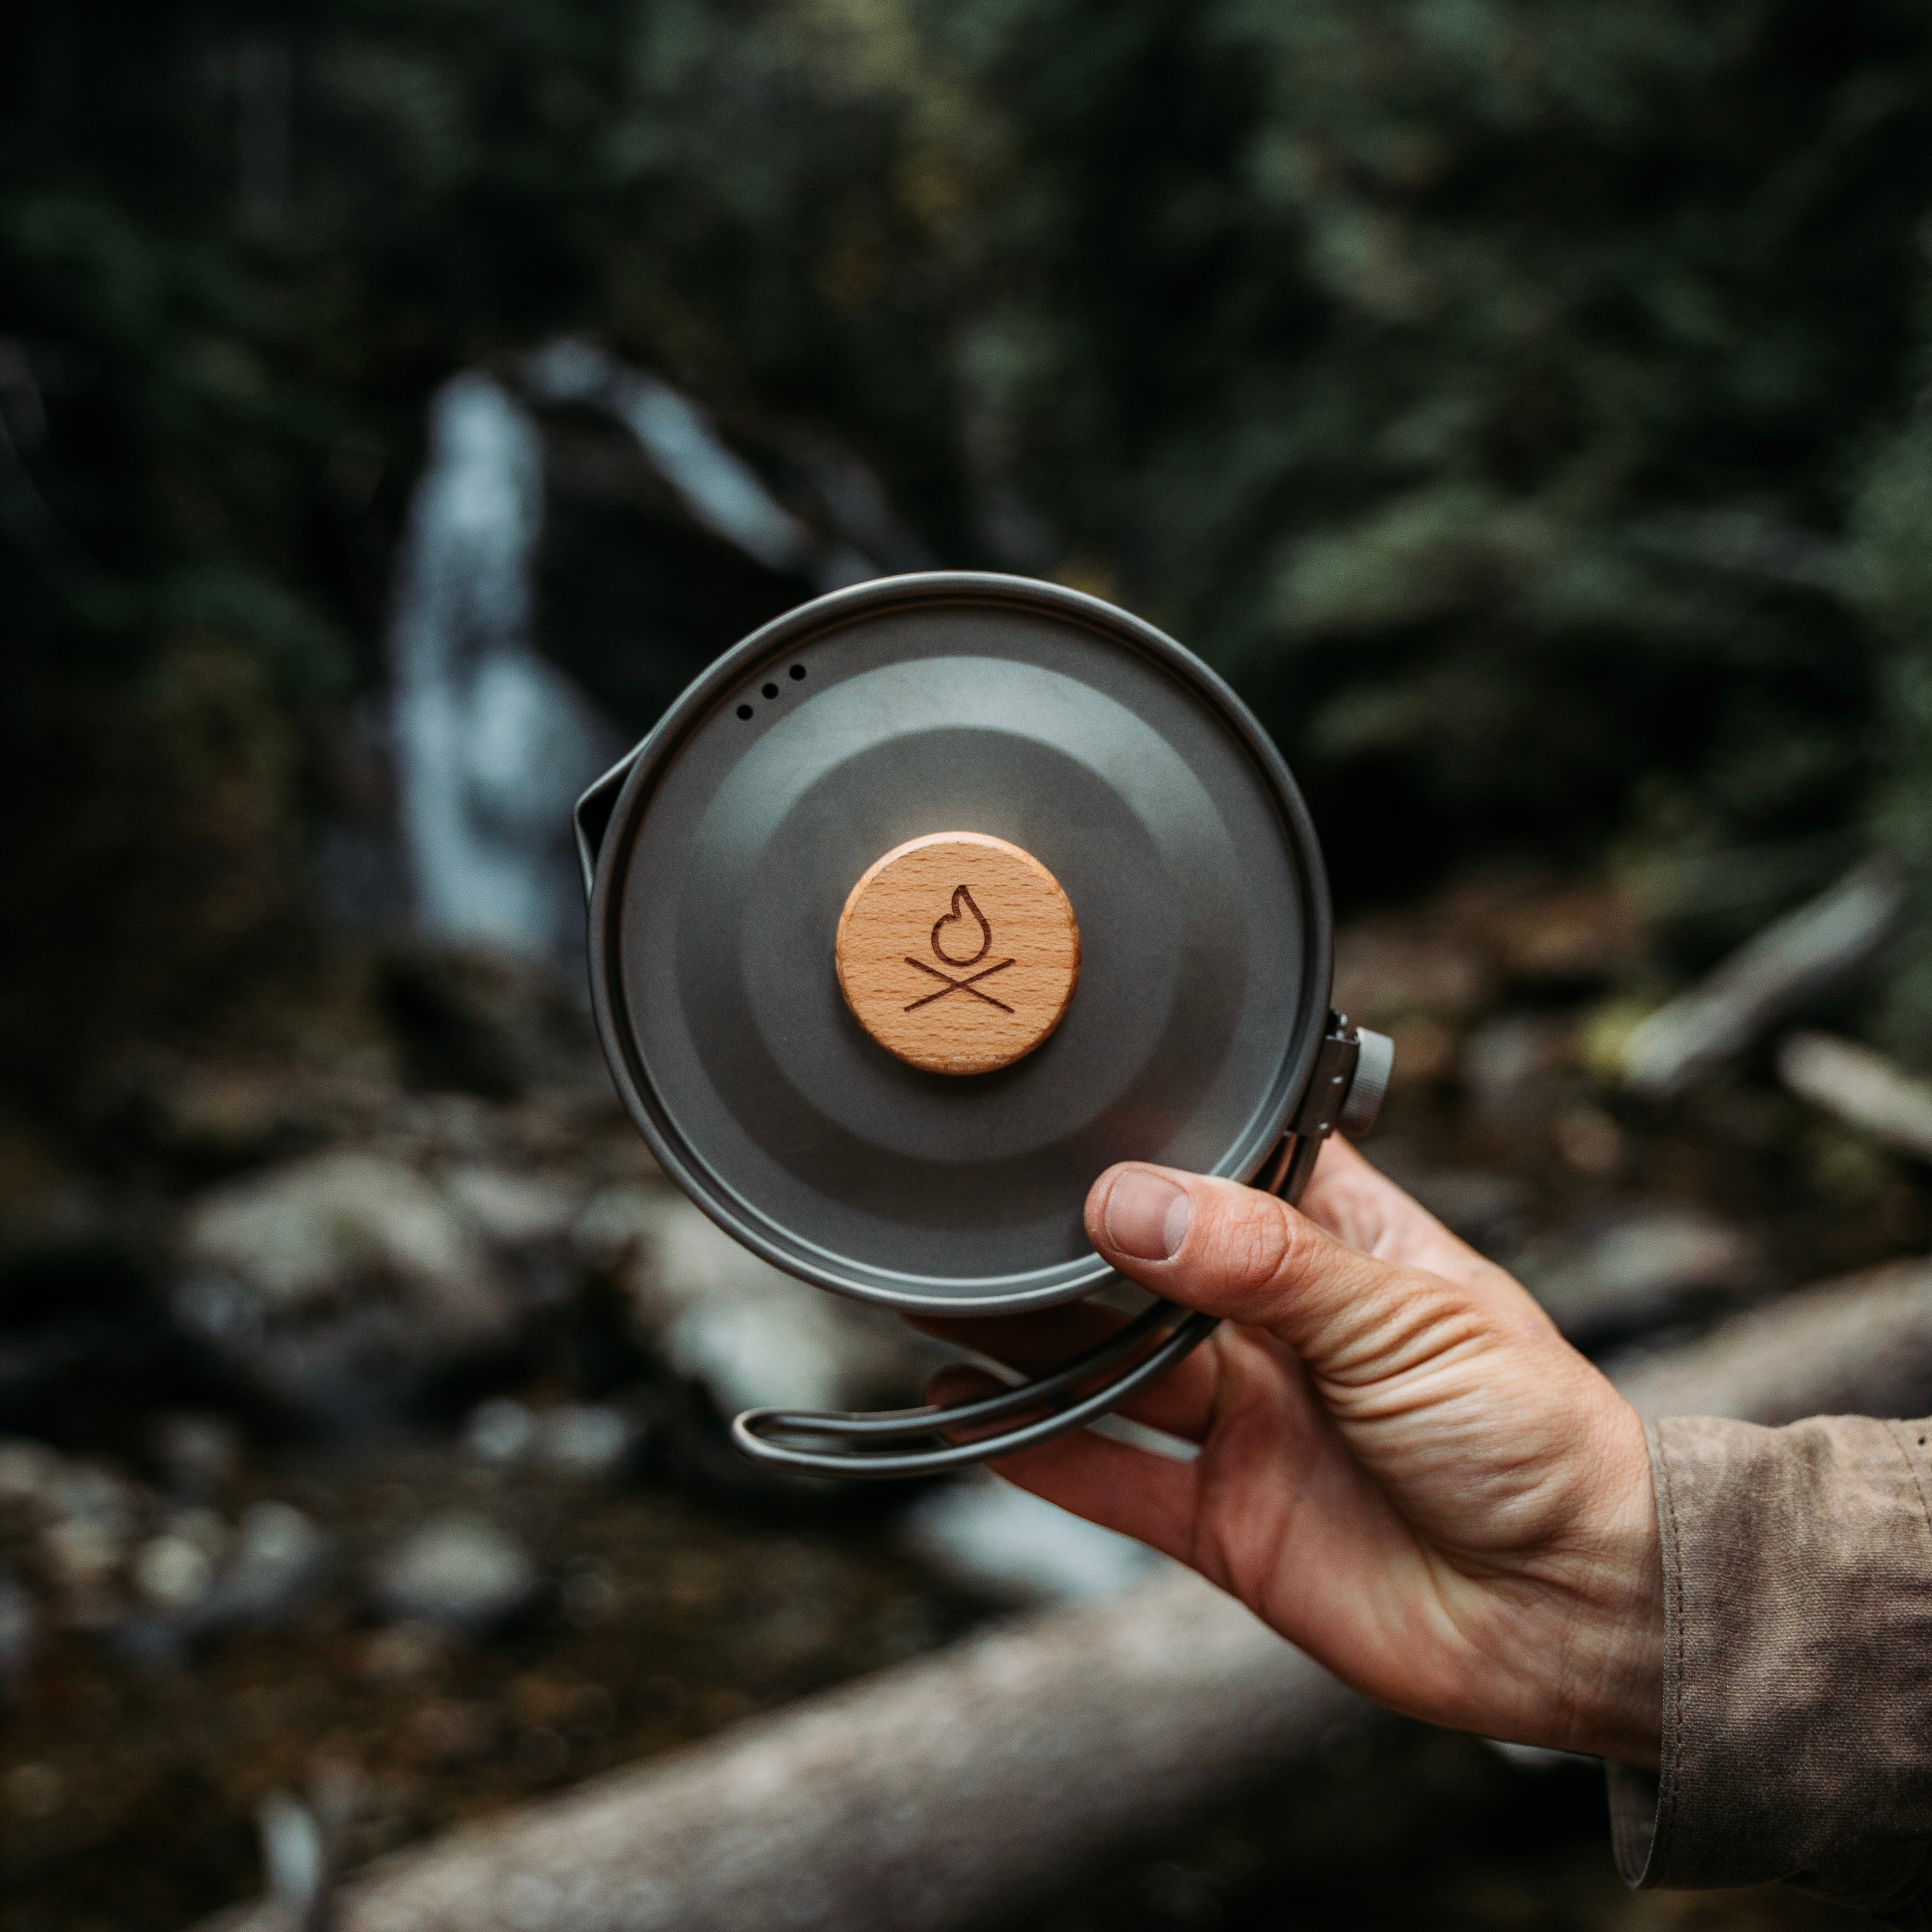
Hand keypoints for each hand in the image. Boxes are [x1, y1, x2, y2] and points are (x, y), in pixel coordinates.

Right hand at [923, 1139, 1663, 1766]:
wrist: (1583, 1615)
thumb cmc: (1537, 1440)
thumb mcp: (1403, 1318)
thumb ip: (1263, 1261)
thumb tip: (1131, 1201)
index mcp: (1341, 1248)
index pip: (1230, 1165)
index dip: (1157, 1136)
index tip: (1070, 1102)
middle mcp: (1282, 1330)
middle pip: (1147, 1270)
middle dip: (1065, 1241)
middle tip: (973, 1203)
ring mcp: (1249, 1424)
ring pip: (1111, 1366)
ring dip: (1028, 1336)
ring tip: (936, 1289)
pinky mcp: (1225, 1520)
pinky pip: (1111, 1475)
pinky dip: (1037, 1445)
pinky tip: (964, 1404)